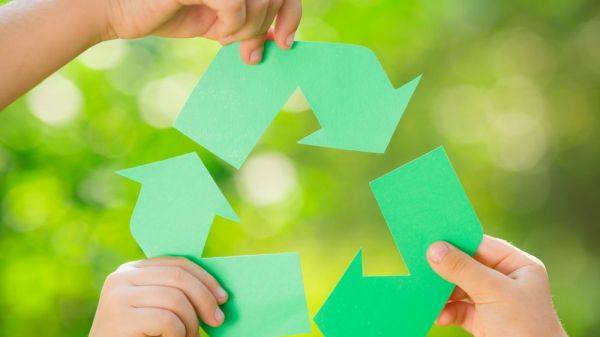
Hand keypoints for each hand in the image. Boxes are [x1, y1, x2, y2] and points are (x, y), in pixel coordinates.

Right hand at [89, 257, 227, 336]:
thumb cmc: (138, 336)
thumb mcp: (154, 307)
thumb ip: (173, 291)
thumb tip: (216, 290)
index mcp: (131, 270)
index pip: (177, 264)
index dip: (205, 279)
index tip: (223, 297)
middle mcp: (121, 277)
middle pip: (179, 277)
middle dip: (205, 299)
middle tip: (217, 320)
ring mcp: (117, 296)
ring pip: (176, 299)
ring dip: (191, 323)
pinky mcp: (120, 317)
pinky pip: (167, 320)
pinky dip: (178, 334)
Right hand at [103, 0, 301, 63]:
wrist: (124, 12)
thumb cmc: (169, 13)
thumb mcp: (219, 22)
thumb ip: (248, 25)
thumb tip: (281, 38)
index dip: (292, 13)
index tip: (287, 42)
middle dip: (266, 30)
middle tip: (250, 55)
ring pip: (259, 1)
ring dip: (248, 31)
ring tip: (225, 39)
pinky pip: (235, 4)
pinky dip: (232, 26)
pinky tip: (217, 33)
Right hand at [427, 235, 567, 336]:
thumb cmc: (525, 327)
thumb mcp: (493, 291)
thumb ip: (462, 269)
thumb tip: (434, 249)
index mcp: (519, 266)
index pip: (482, 245)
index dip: (457, 240)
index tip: (430, 237)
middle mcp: (507, 281)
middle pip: (468, 267)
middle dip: (446, 270)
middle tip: (421, 266)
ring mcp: (495, 302)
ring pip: (460, 289)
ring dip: (443, 293)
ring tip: (427, 295)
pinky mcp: (484, 322)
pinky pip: (459, 310)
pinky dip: (447, 311)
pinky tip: (438, 315)